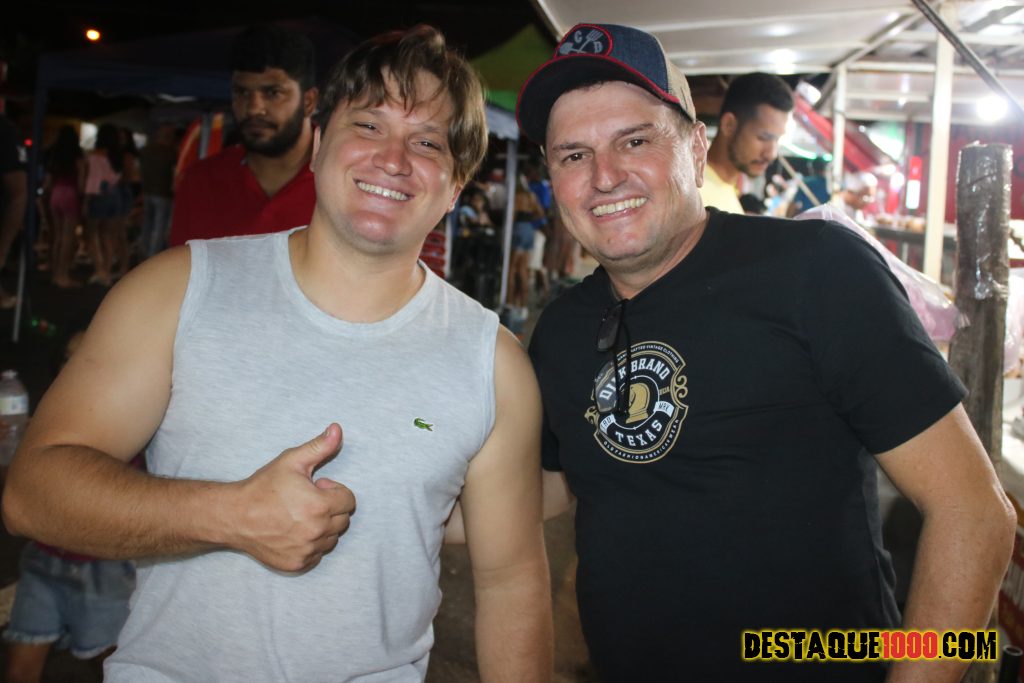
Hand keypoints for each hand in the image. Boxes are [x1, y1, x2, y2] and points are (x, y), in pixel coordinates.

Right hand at [232, 424, 355, 571]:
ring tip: (299, 516)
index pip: (349, 501)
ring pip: (331, 538)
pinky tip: (293, 532)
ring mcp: (307, 551)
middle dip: (330, 509)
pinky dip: (311, 544)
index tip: (315, 488)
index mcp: (320, 507)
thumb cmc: (263, 487)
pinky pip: (318, 554)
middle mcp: (316, 532)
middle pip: (343, 520)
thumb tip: (337, 429)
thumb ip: (319, 446)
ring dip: (322, 527)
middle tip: (305, 501)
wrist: (235, 516)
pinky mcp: (297, 564)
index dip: (333, 491)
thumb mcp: (291, 461)